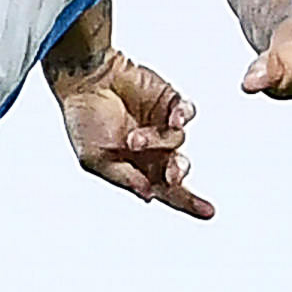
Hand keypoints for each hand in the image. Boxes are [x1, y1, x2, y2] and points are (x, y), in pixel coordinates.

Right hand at [55, 50, 213, 219]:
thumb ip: (122, 177)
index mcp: (137, 167)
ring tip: (134, 137)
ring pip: (178, 140)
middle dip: (177, 172)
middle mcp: (154, 149)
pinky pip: (186, 112)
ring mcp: (163, 125)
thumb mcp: (94, 157)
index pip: (167, 191)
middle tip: (172, 174)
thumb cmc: (83, 118)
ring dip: (157, 141)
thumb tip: (148, 195)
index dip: (189, 202)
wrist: (85, 79)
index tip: (208, 212)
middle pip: (179, 168)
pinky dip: (183, 116)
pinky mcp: (170, 102)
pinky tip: (174, 119)